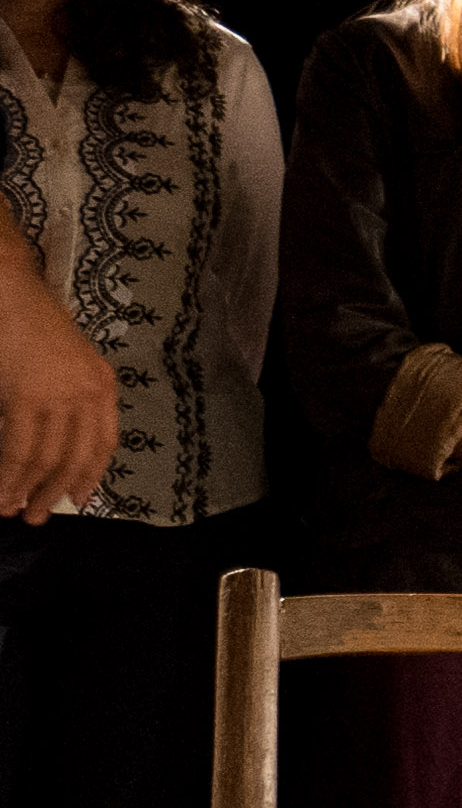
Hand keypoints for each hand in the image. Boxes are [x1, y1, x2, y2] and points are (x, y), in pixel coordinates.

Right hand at [0, 260, 111, 518]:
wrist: (9, 290)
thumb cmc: (29, 323)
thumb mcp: (64, 362)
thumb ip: (66, 398)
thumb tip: (52, 440)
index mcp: (103, 385)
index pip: (104, 442)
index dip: (90, 476)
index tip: (78, 500)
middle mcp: (89, 393)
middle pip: (76, 457)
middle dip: (55, 492)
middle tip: (37, 517)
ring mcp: (60, 396)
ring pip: (47, 460)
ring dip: (28, 490)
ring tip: (14, 512)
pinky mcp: (27, 397)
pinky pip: (21, 449)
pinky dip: (10, 476)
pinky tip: (1, 493)